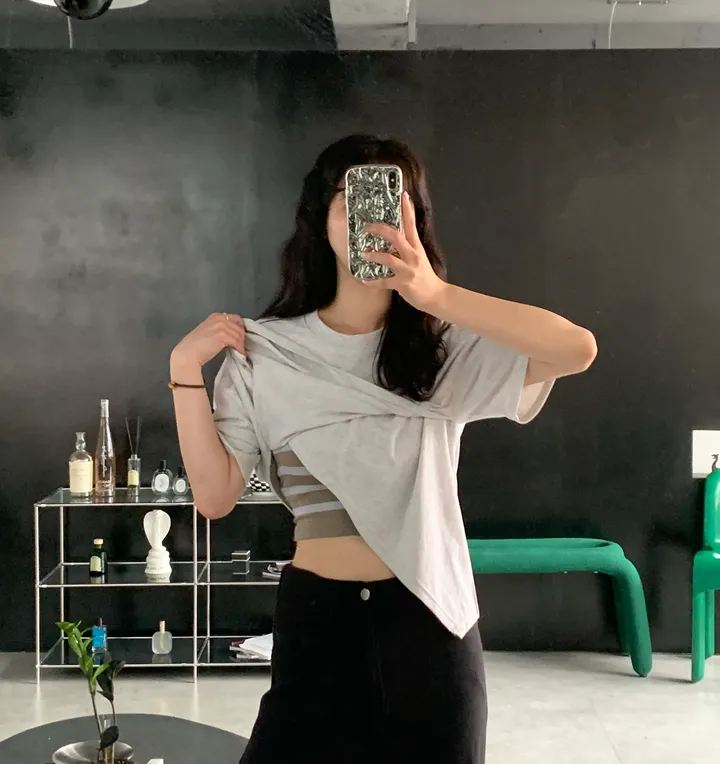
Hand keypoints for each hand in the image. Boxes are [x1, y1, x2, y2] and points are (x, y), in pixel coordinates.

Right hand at [171, 313, 245, 373]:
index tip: (241, 336)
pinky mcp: (222, 336)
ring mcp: (221, 326)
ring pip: (239, 335)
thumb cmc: (195, 346)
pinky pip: (237, 342)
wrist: (188, 354)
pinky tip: (239, 353)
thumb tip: (231, 333)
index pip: (235, 318)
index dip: (240, 328)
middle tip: (241, 346)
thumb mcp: (208, 331)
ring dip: (241, 344)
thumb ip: (219, 328)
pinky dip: (239, 349)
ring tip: (240, 351)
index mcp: (215, 316)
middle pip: (239, 327)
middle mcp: (219, 318)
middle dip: (242, 337)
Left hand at [362, 192, 446, 312]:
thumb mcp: (419, 257)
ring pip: (388, 258)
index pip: (412, 224)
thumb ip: (408, 247)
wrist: (435, 296)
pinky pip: (383, 282)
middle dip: (380, 229)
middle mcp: (413, 256)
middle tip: (367, 227)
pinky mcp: (403, 284)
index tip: (402, 195)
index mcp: (417, 247)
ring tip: (364, 254)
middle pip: (396, 236)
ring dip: (374, 255)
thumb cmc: (425, 276)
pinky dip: (372, 281)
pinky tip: (363, 279)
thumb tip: (392, 237)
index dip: (407, 209)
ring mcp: (408, 270)